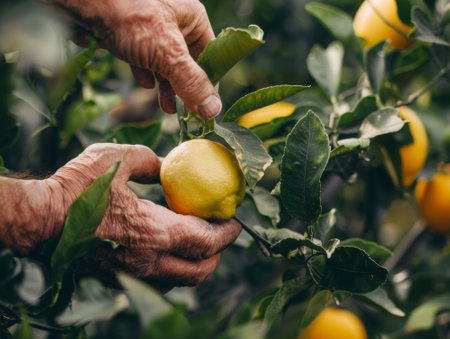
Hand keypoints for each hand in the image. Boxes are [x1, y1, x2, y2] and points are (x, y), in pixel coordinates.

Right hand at [47, 143, 240, 290]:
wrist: (39, 219)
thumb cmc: (77, 187)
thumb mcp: (118, 159)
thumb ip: (153, 162)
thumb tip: (172, 166)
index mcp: (152, 231)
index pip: (205, 240)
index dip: (227, 232)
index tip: (236, 221)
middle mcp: (147, 260)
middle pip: (199, 270)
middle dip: (219, 253)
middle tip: (222, 233)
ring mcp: (132, 273)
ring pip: (180, 281)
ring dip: (198, 264)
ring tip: (200, 243)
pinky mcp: (119, 278)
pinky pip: (159, 282)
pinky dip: (174, 270)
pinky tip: (170, 250)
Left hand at [50, 0, 220, 116]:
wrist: (81, 0)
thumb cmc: (128, 16)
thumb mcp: (167, 53)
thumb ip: (191, 82)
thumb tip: (213, 110)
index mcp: (191, 18)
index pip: (210, 56)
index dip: (209, 83)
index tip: (206, 108)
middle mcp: (174, 20)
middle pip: (187, 61)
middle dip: (185, 88)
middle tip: (184, 112)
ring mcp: (150, 27)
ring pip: (165, 62)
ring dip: (166, 86)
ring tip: (165, 106)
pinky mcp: (129, 33)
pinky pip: (144, 56)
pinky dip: (145, 72)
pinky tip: (143, 82)